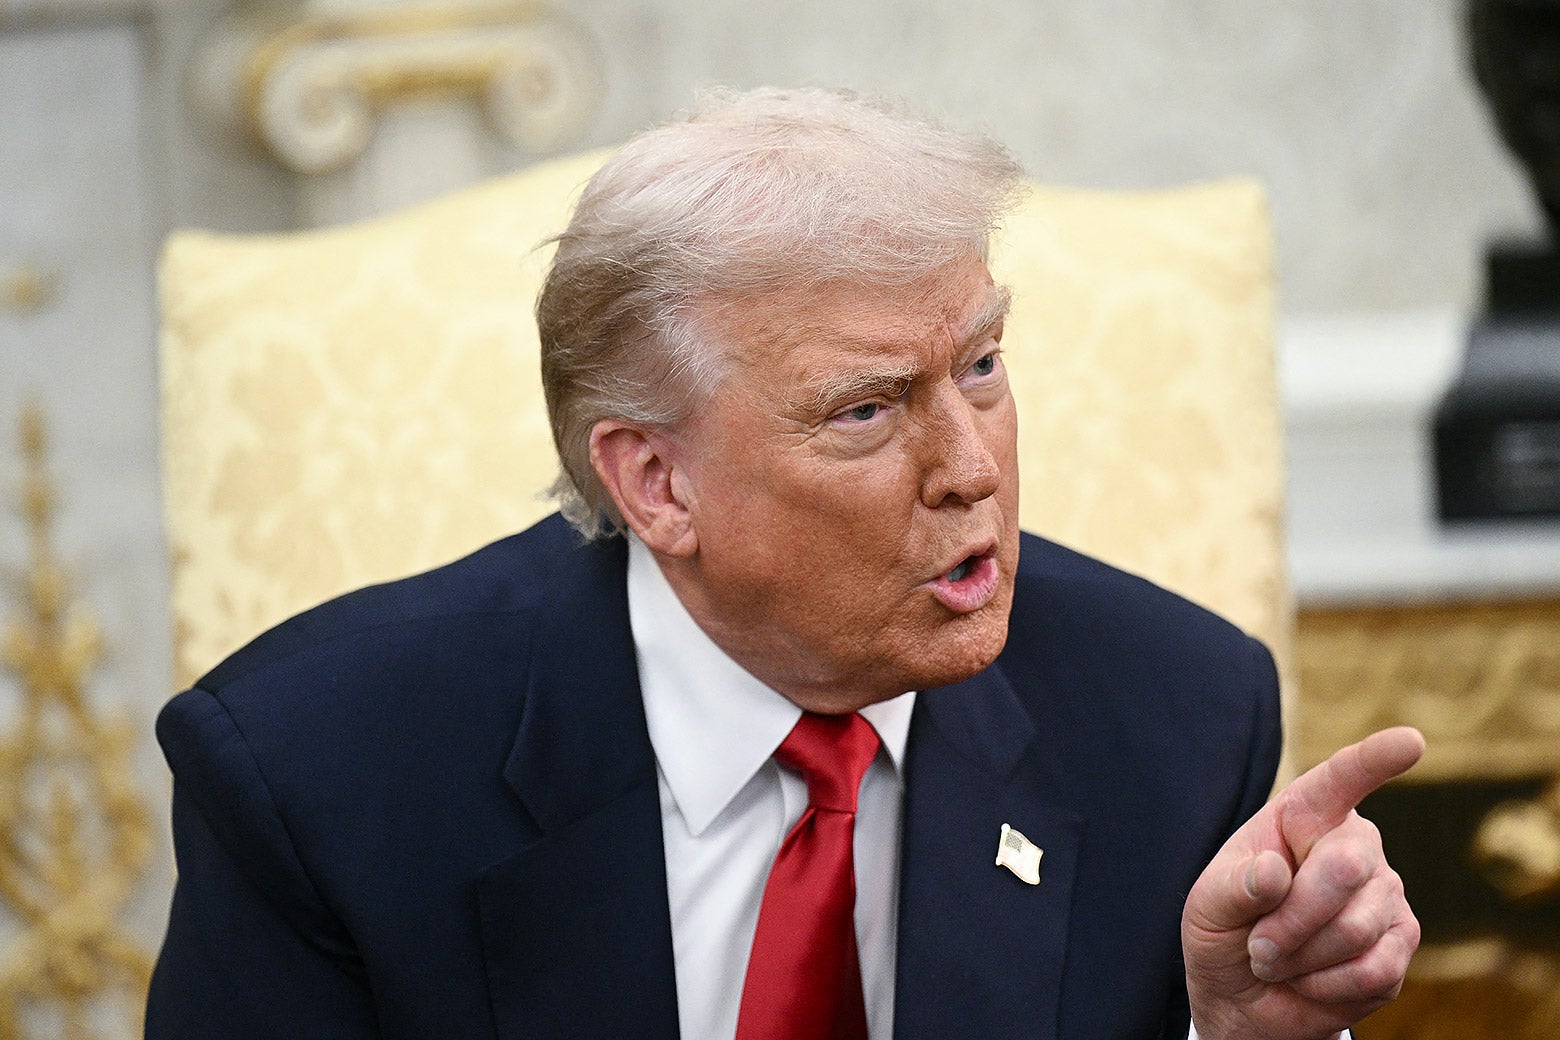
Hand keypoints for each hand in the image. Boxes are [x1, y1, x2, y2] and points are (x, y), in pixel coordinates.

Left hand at [1181, 727, 1424, 1039]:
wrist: (1246, 1000)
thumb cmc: (1226, 934)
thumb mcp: (1208, 907)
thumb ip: (1235, 886)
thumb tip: (1276, 873)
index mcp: (1304, 815)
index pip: (1341, 780)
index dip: (1375, 760)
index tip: (1410, 741)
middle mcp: (1355, 845)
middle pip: (1342, 870)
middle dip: (1290, 919)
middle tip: (1258, 946)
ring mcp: (1386, 894)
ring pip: (1354, 929)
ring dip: (1300, 958)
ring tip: (1277, 960)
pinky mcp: (1403, 944)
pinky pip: (1372, 970)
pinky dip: (1325, 986)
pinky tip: (1308, 980)